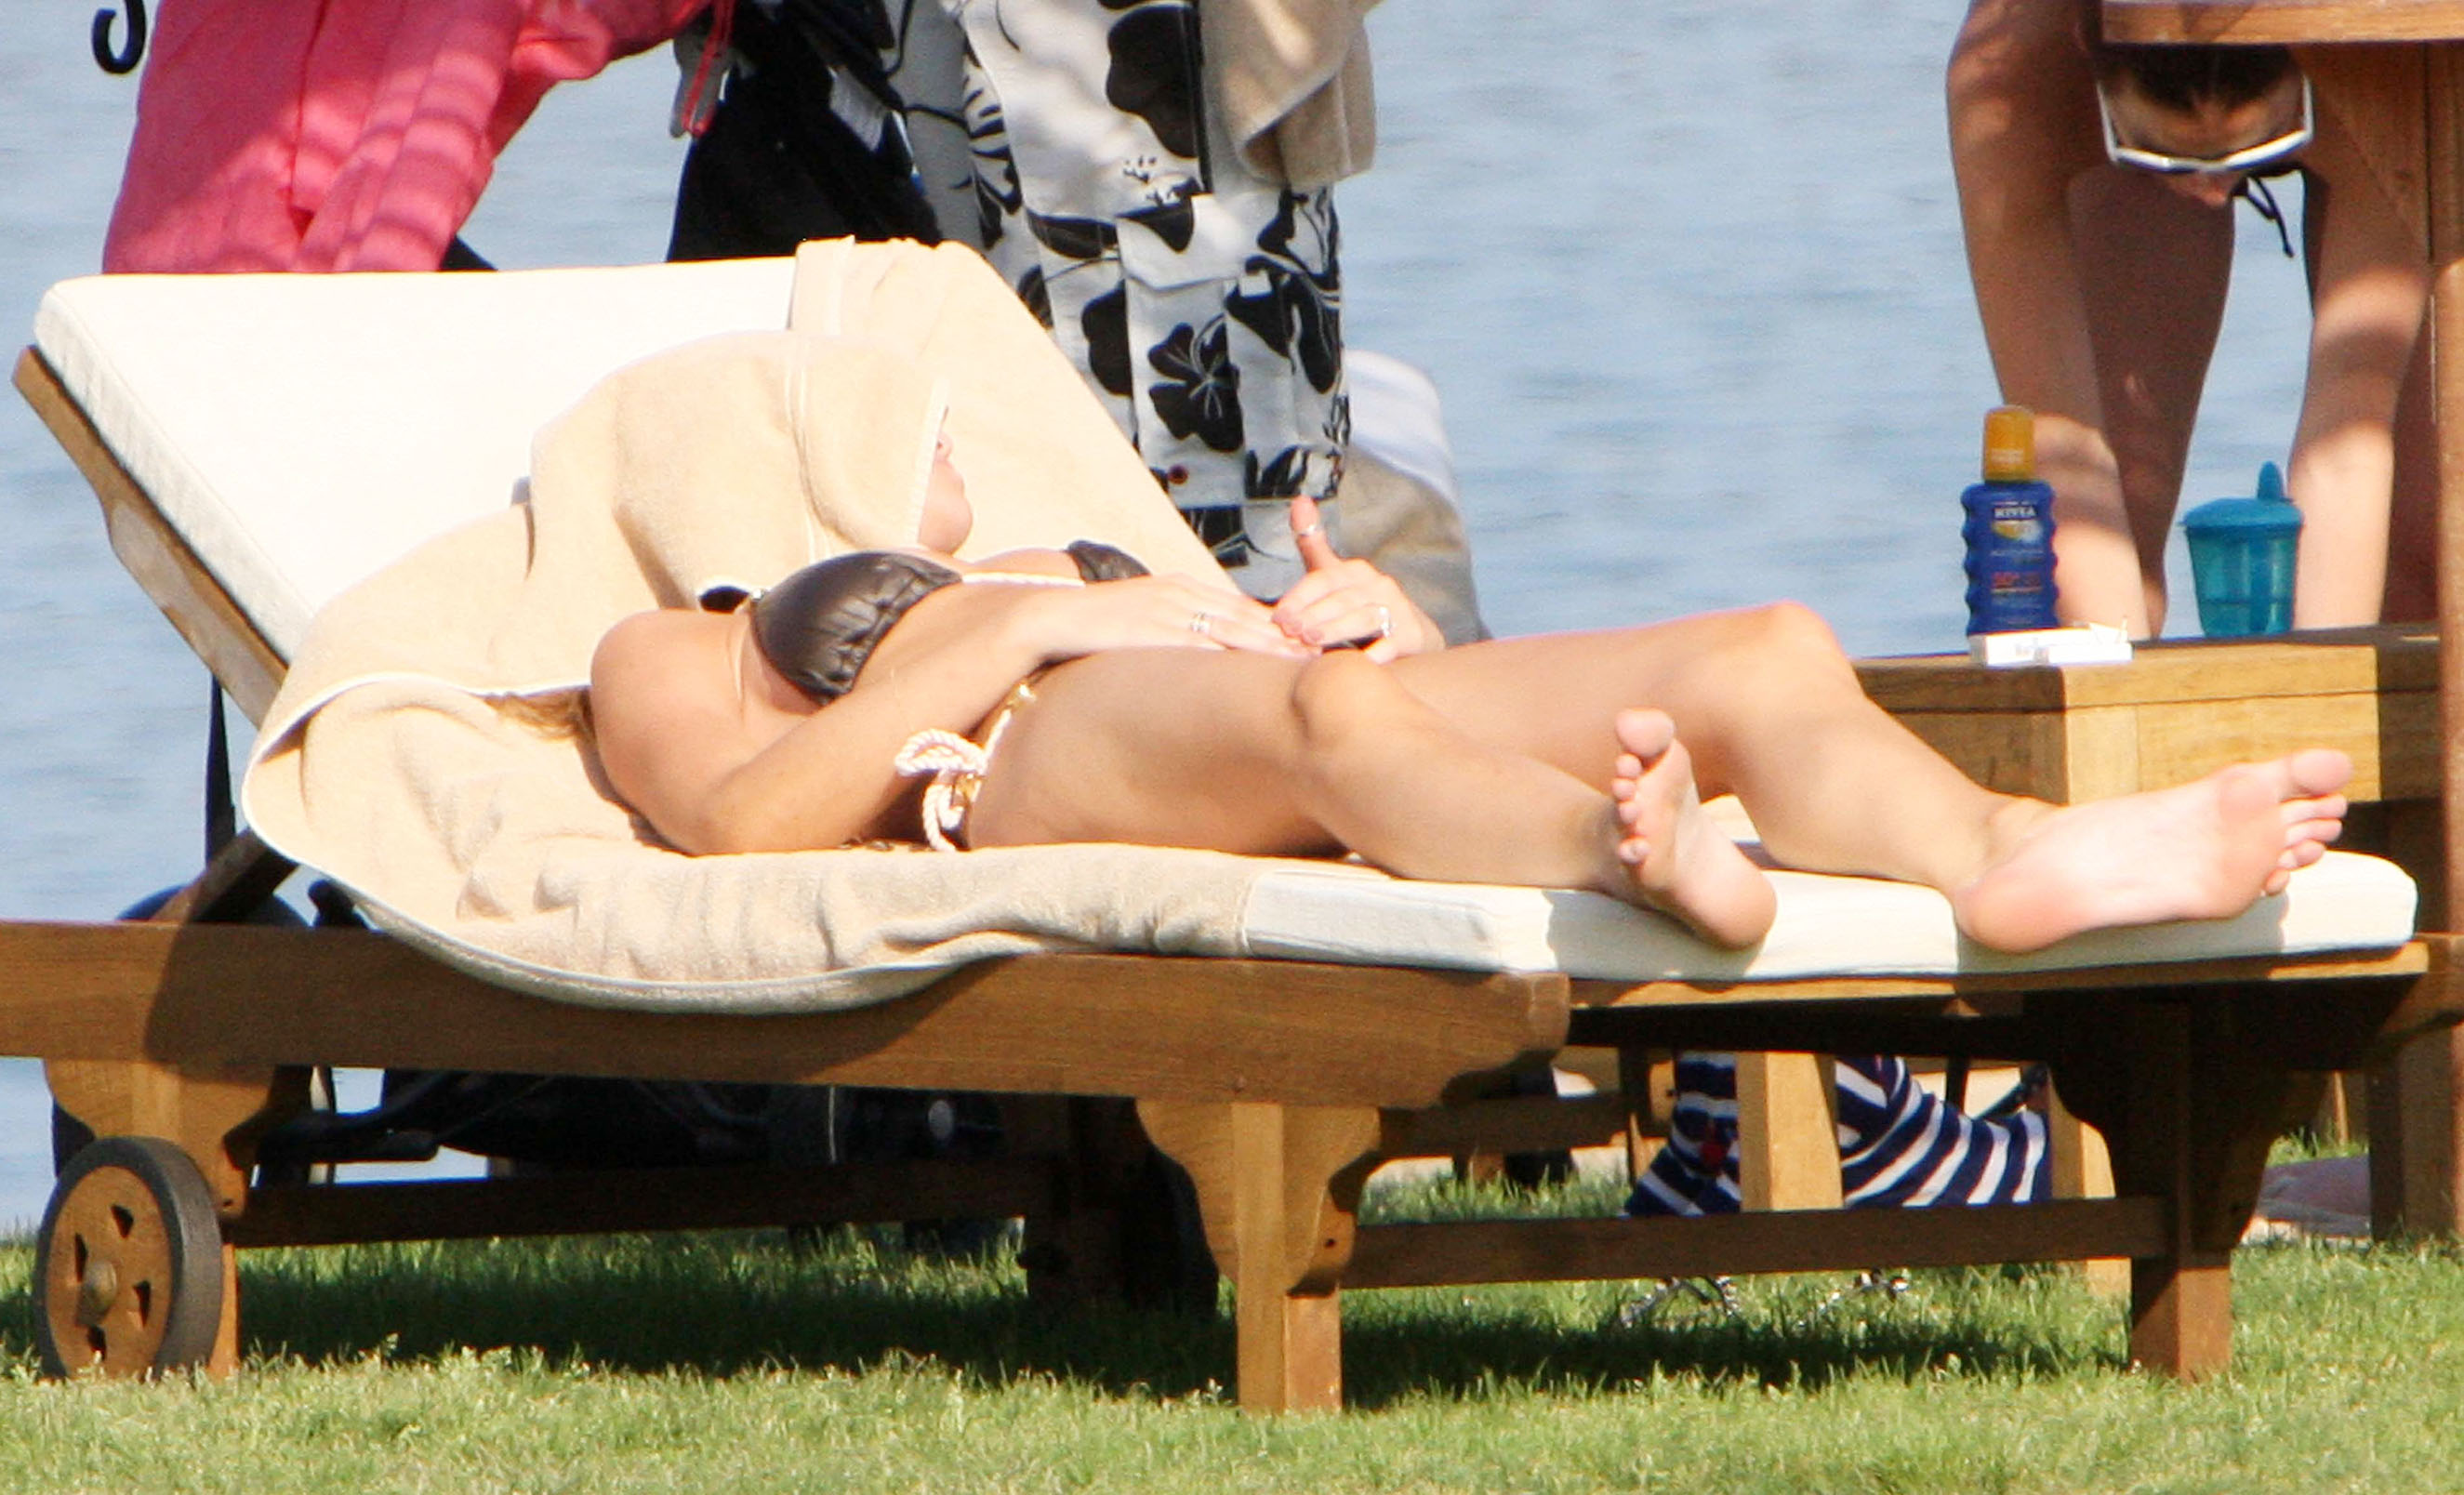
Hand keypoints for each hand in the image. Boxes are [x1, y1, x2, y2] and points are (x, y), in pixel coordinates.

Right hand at [1020, 572, 1308, 662]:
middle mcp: (1182, 593)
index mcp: (1181, 588)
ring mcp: (1171, 609)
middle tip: (1325, 651)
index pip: (1238, 607)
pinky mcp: (1156, 629)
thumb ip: (1171, 631)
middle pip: (1246, 614)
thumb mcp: (1141, 621)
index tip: (1307, 641)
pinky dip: (1236, 656)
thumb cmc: (1094, 627)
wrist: (1053, 618)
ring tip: (1306, 661)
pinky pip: (1205, 644)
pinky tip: (1258, 672)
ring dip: (1272, 645)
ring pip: (1234, 627)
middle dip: (1287, 633)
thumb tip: (1196, 655)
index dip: (1276, 625)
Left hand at [1271, 494, 1442, 661]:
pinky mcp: (1410, 636)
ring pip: (1363, 619)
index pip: (1323, 579)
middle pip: (1340, 600)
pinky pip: (1390, 645)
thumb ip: (1313, 542)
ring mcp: (1397, 610)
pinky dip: (1374, 654)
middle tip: (1289, 631)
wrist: (1411, 633)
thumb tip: (1299, 499)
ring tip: (1312, 642)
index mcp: (1356, 571)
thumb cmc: (1359, 604)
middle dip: (1312, 615)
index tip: (1277, 616)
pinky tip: (1355, 663)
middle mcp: (1378, 585)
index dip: (1299, 597)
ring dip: (1336, 630)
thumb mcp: (1336, 574)